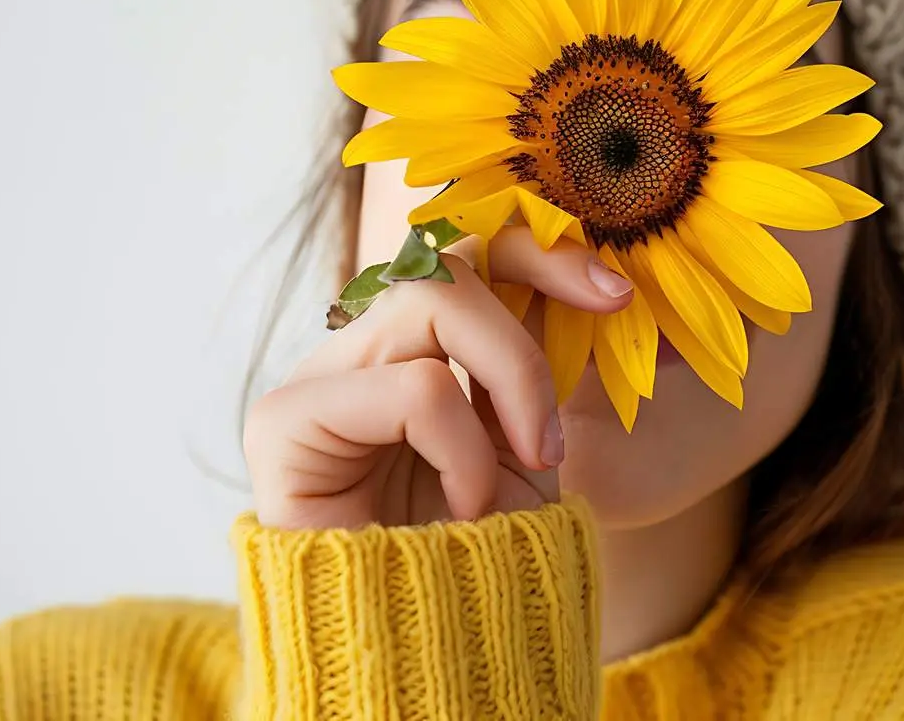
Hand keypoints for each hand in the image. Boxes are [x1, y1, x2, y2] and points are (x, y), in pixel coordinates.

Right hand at [243, 227, 634, 529]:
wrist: (432, 652)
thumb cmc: (482, 554)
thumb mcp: (530, 443)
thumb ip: (540, 358)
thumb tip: (611, 285)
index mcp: (413, 350)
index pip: (466, 251)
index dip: (542, 253)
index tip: (617, 298)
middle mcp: (358, 352)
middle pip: (446, 265)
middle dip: (523, 342)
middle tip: (549, 440)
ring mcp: (317, 379)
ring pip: (428, 302)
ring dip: (503, 391)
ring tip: (506, 482)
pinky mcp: (285, 420)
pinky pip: (414, 387)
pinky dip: (461, 448)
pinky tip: (461, 509)